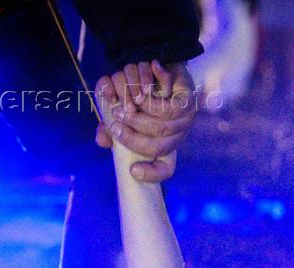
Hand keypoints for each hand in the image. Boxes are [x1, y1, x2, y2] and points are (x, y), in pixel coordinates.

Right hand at [95, 60, 196, 181]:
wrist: (166, 67)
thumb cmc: (143, 96)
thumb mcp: (127, 114)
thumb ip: (111, 127)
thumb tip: (103, 138)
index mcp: (167, 143)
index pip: (166, 168)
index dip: (152, 174)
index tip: (132, 170)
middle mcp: (179, 133)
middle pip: (158, 145)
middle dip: (133, 136)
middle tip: (116, 120)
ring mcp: (187, 117)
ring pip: (164, 125)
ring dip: (140, 116)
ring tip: (125, 104)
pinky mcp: (190, 98)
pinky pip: (171, 104)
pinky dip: (154, 94)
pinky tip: (143, 86)